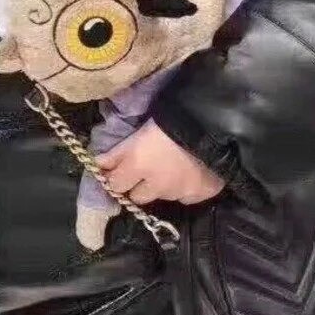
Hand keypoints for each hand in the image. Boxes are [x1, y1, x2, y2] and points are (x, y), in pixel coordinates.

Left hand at [96, 120, 225, 205]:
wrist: (217, 124)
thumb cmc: (174, 117)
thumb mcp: (141, 130)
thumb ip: (119, 152)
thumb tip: (98, 164)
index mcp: (138, 165)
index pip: (115, 185)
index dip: (115, 178)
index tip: (116, 172)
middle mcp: (157, 185)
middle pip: (137, 197)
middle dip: (137, 186)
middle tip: (144, 171)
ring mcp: (180, 193)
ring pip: (162, 196)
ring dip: (161, 187)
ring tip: (170, 168)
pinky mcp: (201, 195)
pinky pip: (185, 197)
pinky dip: (184, 188)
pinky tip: (189, 173)